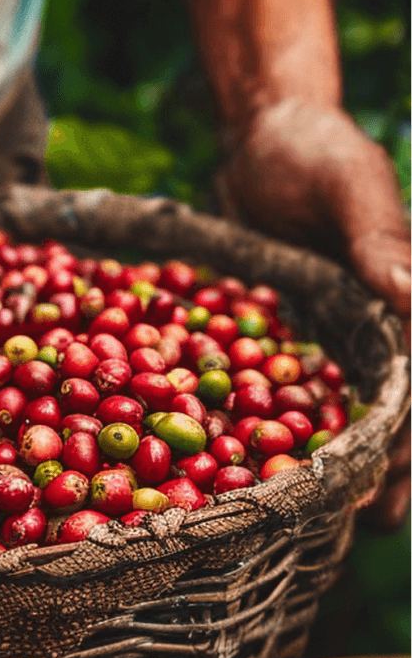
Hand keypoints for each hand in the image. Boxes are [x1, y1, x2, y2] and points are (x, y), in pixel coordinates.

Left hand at [216, 99, 409, 527]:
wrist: (261, 136)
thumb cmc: (311, 146)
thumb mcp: (346, 183)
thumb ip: (377, 237)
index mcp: (409, 291)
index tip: (393, 476)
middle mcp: (383, 317)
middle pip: (398, 400)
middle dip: (394, 463)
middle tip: (375, 521)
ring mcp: (341, 326)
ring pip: (353, 403)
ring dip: (353, 458)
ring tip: (338, 517)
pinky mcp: (298, 326)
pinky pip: (300, 383)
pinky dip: (298, 422)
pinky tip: (279, 463)